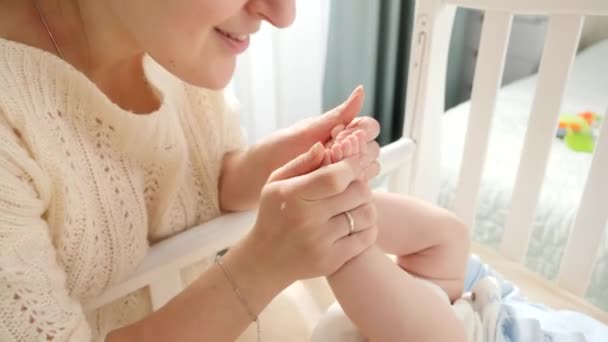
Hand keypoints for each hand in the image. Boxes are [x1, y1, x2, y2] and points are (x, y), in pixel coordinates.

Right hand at [248, 142, 378, 282]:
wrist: (264, 260)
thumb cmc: (272, 215)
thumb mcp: (276, 183)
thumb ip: (301, 163)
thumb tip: (324, 146)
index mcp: (293, 195)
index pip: (336, 177)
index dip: (351, 167)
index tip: (353, 164)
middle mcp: (307, 219)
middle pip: (357, 193)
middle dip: (361, 185)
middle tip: (354, 187)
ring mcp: (320, 242)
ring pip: (365, 215)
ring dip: (366, 206)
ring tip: (355, 205)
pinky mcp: (331, 260)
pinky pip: (366, 238)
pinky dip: (368, 227)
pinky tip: (357, 224)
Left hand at [261, 86, 380, 176]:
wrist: (254, 178)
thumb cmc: (275, 150)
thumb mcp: (305, 131)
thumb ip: (335, 116)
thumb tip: (361, 90)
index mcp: (339, 130)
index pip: (368, 127)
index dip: (362, 132)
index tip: (340, 135)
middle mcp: (344, 150)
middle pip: (373, 149)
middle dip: (358, 152)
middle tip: (333, 154)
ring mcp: (341, 171)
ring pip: (368, 169)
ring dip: (355, 170)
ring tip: (329, 169)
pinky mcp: (336, 190)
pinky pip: (356, 188)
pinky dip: (350, 186)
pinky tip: (334, 186)